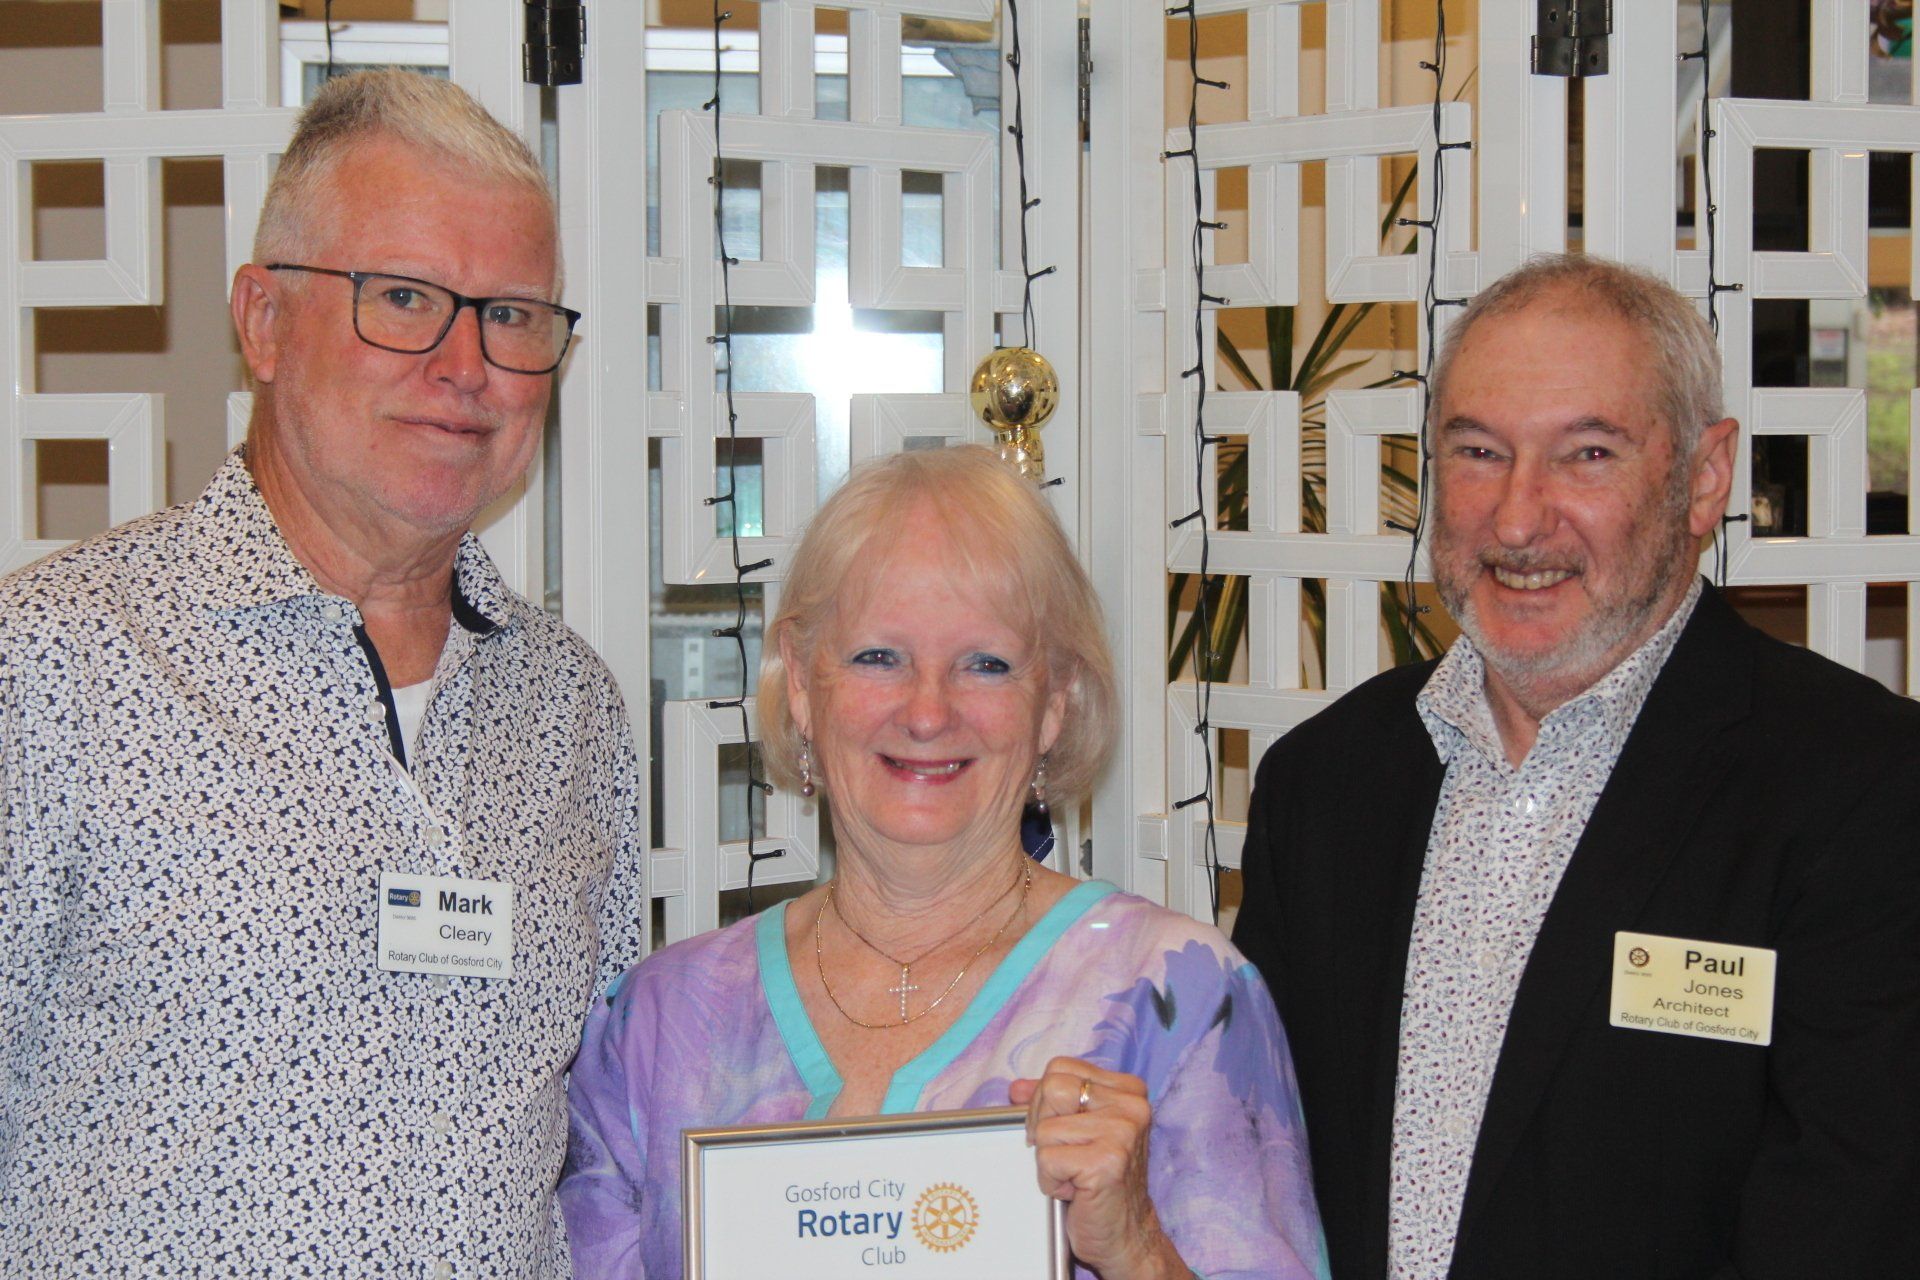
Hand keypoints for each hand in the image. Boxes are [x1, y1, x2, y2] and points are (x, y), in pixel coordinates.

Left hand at [1009, 1057, 1190, 1279]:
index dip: (1045, 1102)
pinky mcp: (1107, 1162)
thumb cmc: (1100, 1183)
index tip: (1063, 1130)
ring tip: (1076, 1176)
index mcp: (1128, 1090)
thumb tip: (1016, 1087)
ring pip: (1045, 1129)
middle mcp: (1131, 1106)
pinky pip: (1047, 1159)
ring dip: (1049, 1160)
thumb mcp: (1077, 1131)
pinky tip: (1077, 1191)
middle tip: (1067, 1156)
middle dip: (1044, 1127)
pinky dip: (1052, 1182)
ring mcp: (1122, 1132)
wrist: (1126, 1235)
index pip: (1059, 1068)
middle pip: (1051, 1089)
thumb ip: (1050, 1103)